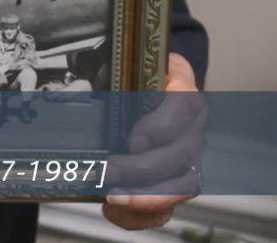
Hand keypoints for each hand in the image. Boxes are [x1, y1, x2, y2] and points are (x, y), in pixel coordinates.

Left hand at [102, 53, 205, 230]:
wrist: (154, 86)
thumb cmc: (139, 75)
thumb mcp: (131, 62)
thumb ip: (117, 68)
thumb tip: (84, 78)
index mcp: (183, 91)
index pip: (182, 107)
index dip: (160, 128)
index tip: (132, 139)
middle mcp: (192, 127)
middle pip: (180, 155)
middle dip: (142, 169)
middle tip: (106, 171)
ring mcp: (189, 157)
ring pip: (180, 186)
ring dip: (144, 197)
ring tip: (112, 197)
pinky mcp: (175, 181)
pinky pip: (167, 205)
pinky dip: (141, 214)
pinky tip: (115, 210)